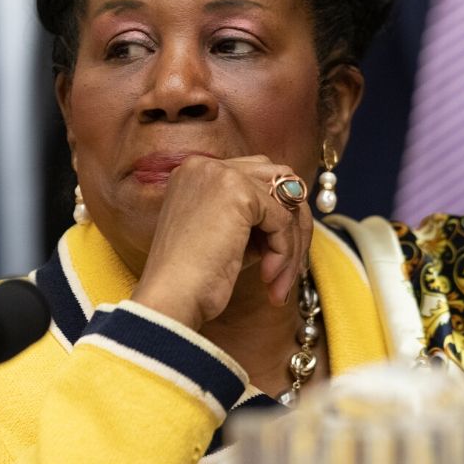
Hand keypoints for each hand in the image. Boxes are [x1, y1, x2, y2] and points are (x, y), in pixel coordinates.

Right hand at [131, 155, 312, 330]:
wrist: (170, 298)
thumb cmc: (192, 279)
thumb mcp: (224, 236)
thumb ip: (252, 217)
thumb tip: (293, 215)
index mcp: (196, 172)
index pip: (256, 176)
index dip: (274, 216)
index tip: (276, 257)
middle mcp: (205, 165)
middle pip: (278, 180)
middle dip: (292, 226)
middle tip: (289, 268)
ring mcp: (221, 174)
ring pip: (287, 200)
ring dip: (291, 244)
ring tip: (279, 281)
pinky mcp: (239, 192)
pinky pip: (283, 220)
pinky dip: (284, 252)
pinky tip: (268, 277)